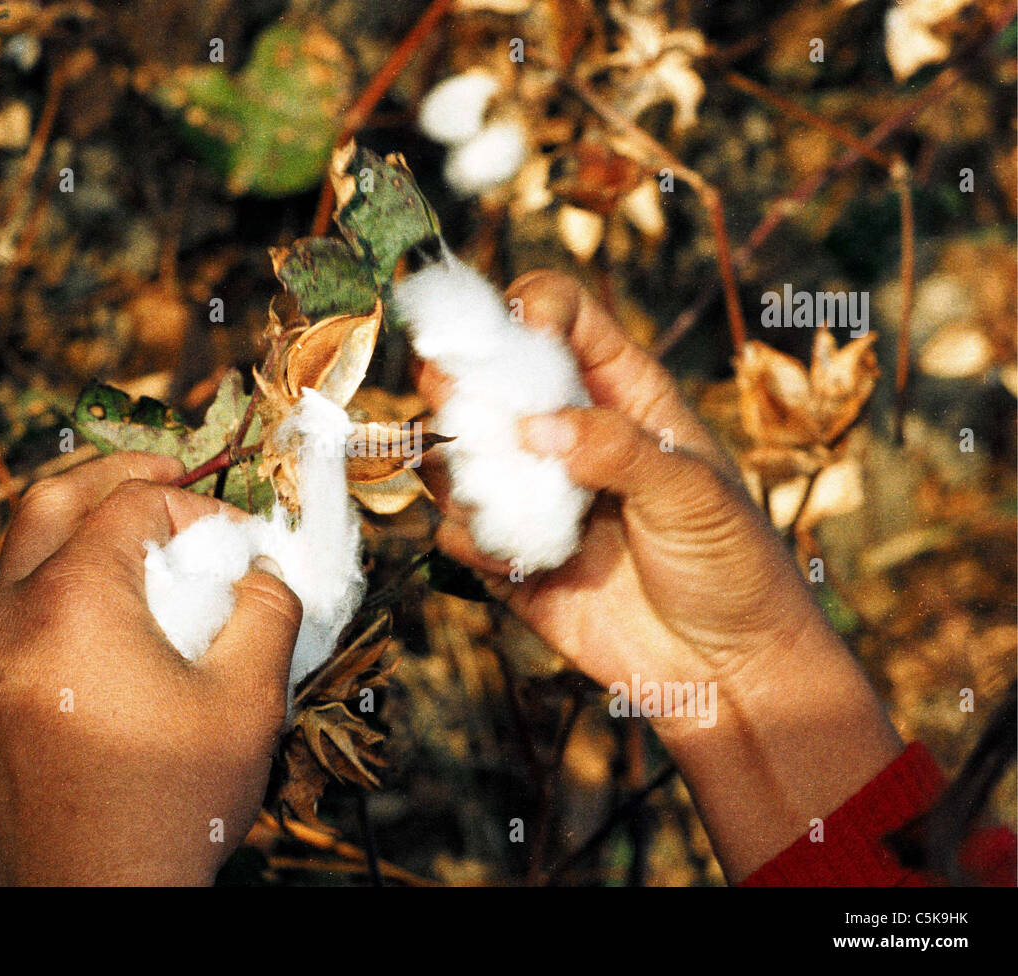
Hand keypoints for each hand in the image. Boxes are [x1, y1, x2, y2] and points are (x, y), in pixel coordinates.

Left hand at [0, 453, 302, 884]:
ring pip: (17, 568)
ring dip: (76, 544)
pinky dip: (50, 609)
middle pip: (48, 503)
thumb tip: (266, 569)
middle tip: (163, 475)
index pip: (130, 502)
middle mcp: (6, 624)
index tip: (233, 537)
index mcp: (72, 604)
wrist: (95, 907)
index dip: (192, 502)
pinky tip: (99, 645)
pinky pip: (3, 632)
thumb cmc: (173, 807)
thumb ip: (268, 609)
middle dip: (111, 476)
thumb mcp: (250, 702)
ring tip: (135, 562)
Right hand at [420, 271, 901, 879]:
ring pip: (456, 451)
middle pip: (487, 376)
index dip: (525, 310)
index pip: (559, 316)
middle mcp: (567, 434)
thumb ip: (618, 450)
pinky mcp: (510, 555)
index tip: (505, 337)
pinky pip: (457, 530)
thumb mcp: (695, 495)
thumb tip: (535, 428)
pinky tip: (515, 561)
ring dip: (458, 466)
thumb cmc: (734, 568)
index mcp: (621, 394)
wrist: (726, 674)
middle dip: (459, 381)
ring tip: (497, 495)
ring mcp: (534, 493)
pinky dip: (470, 539)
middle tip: (456, 401)